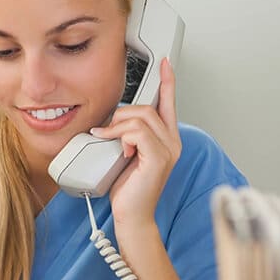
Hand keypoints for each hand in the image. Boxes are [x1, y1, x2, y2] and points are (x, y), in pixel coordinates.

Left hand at [89, 57, 180, 229]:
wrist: (132, 215)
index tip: (164, 63)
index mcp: (166, 139)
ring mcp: (168, 150)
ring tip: (109, 142)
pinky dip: (119, 135)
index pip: (168, 103)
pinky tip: (113, 146)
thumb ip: (126, 136)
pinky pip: (137, 132)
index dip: (167, 82)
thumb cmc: (127, 189)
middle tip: (107, 133)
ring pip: (141, 117)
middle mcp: (172, 142)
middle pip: (148, 107)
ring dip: (118, 127)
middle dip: (122, 115)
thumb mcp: (124, 154)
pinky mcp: (159, 158)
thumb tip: (111, 122)